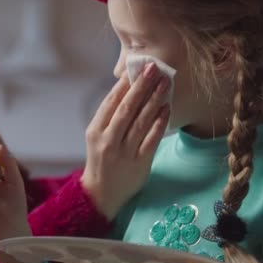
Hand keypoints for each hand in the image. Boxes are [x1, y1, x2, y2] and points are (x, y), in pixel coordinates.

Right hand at [81, 63, 170, 219]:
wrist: (102, 194)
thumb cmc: (102, 159)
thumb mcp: (98, 137)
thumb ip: (110, 116)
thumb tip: (130, 88)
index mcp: (95, 131)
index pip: (111, 102)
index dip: (125, 84)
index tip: (137, 68)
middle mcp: (108, 140)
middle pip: (127, 109)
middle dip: (141, 86)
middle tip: (153, 68)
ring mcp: (124, 152)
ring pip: (141, 122)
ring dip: (154, 100)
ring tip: (164, 84)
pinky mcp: (140, 163)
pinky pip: (152, 139)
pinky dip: (160, 123)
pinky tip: (166, 109)